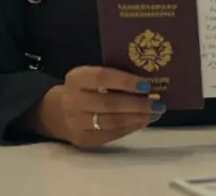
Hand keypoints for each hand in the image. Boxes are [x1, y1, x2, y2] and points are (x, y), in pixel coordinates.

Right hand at [39, 66, 162, 147]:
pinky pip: (111, 135)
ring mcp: (76, 123)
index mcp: (76, 78)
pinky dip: (130, 128)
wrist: (57, 112)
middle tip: (158, 103)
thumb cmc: (83, 89)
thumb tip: (147, 81)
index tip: (146, 84)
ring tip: (155, 113)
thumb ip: (112, 76)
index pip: (102, 77)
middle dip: (137, 104)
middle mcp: (73, 100)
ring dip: (138, 118)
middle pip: (109, 103)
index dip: (125, 81)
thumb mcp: (89, 76)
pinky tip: (142, 122)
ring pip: (112, 122)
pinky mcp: (83, 139)